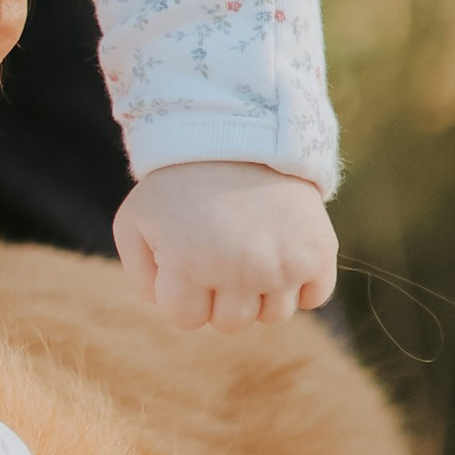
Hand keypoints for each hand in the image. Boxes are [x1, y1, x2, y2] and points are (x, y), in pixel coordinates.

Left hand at [113, 163, 336, 330]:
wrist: (239, 131)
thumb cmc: (180, 181)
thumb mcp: (136, 220)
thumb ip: (141, 274)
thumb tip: (169, 308)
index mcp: (189, 265)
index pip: (186, 319)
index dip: (183, 292)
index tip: (186, 258)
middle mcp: (238, 270)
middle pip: (231, 323)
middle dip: (220, 295)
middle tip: (219, 250)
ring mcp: (282, 264)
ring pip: (273, 315)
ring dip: (261, 290)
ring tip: (250, 247)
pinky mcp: (318, 252)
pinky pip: (314, 297)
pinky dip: (302, 282)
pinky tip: (282, 250)